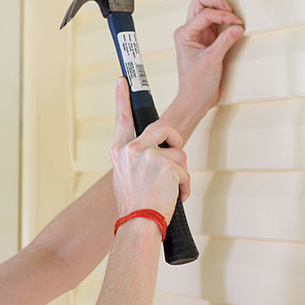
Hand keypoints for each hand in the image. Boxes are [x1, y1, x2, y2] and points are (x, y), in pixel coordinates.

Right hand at [111, 77, 189, 221]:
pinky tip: (174, 197)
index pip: (122, 118)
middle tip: (174, 161)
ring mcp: (147, 155)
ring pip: (178, 151)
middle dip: (175, 141)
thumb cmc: (134, 206)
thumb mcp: (126, 177)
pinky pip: (184, 170)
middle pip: (163, 128)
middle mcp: (130, 149)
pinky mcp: (165, 164)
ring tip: (169, 190)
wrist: (138, 224)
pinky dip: (184, 187)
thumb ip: (136, 160)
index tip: (123, 80)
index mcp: (119, 151)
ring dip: (180, 173)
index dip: (122, 97)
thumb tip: (156, 154)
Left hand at [174, 0, 243, 109]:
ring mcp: (198, 34)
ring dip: (222, 11)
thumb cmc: (195, 83)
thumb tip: (237, 27)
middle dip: (217, 3)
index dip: (222, 15)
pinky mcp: (208, 39)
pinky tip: (234, 28)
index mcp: (184, 34)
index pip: (204, 14)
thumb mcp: (212, 60)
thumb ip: (225, 41)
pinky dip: (226, 21)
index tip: (235, 22)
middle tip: (232, 12)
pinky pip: (217, 22)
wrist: (196, 98)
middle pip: (200, 3)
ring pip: (209, 10)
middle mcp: (189, 31)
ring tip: (234, 21)